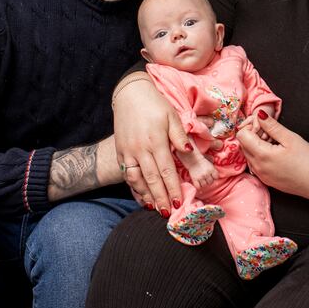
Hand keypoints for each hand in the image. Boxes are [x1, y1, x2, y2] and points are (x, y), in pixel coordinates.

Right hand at [112, 73, 189, 215]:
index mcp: (156, 141)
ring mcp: (127, 151)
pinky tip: (141, 195)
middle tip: (167, 213)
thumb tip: (188, 151)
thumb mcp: (172, 115)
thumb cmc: (155, 104)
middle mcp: (139, 149)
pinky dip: (134, 187)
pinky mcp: (120, 151)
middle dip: (160, 198)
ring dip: (146, 196)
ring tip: (155, 208)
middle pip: (151, 179)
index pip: (166, 171)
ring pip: (136, 179)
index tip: (178, 202)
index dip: (172, 188)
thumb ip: (180, 135)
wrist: (130, 94)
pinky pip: (126, 174)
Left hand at [236, 115, 308, 214]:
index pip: (241, 135)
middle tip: (271, 133)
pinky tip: (276, 154)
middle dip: (253, 135)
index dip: (252, 126)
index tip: (265, 126)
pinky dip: (261, 156)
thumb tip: (259, 114)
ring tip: (275, 144)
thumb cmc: (307, 161)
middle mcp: (257, 167)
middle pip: (243, 144)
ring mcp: (261, 175)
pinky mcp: (266, 180)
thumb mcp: (290, 138)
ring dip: (257, 146)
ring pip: (249, 154)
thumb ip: (271, 125)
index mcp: (261, 155)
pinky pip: (255, 164)